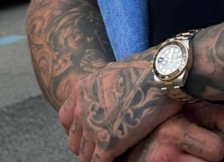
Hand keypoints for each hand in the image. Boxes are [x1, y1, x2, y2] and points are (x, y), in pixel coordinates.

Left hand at [59, 53, 180, 161]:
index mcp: (81, 90)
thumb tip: (106, 99)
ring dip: (94, 157)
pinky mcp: (107, 144)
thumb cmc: (142, 71)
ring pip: (84, 155)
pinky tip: (116, 160)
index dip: (76, 129)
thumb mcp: (111, 74)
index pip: (65, 118)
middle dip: (85, 146)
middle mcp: (82, 109)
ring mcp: (93, 128)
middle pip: (74, 140)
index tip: (86, 134)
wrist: (158, 75)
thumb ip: (101, 90)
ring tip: (107, 157)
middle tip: (99, 149)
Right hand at [123, 102, 223, 160]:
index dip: (221, 140)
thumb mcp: (184, 106)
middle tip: (199, 143)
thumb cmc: (157, 116)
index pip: (219, 148)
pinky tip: (184, 157)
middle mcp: (165, 155)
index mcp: (172, 131)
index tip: (213, 133)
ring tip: (188, 150)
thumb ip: (217, 115)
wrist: (121, 135)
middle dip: (211, 154)